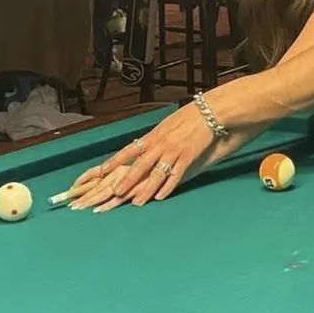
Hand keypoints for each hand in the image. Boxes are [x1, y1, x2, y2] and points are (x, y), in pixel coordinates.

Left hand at [69, 99, 256, 209]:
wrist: (212, 111)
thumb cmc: (191, 116)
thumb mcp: (169, 124)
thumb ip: (157, 137)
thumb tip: (145, 146)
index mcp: (154, 135)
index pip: (129, 149)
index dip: (115, 161)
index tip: (101, 170)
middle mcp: (161, 143)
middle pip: (139, 165)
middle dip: (125, 180)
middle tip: (113, 193)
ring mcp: (174, 151)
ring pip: (155, 173)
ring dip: (144, 189)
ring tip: (134, 201)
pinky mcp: (188, 156)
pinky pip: (175, 174)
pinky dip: (167, 187)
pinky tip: (160, 197)